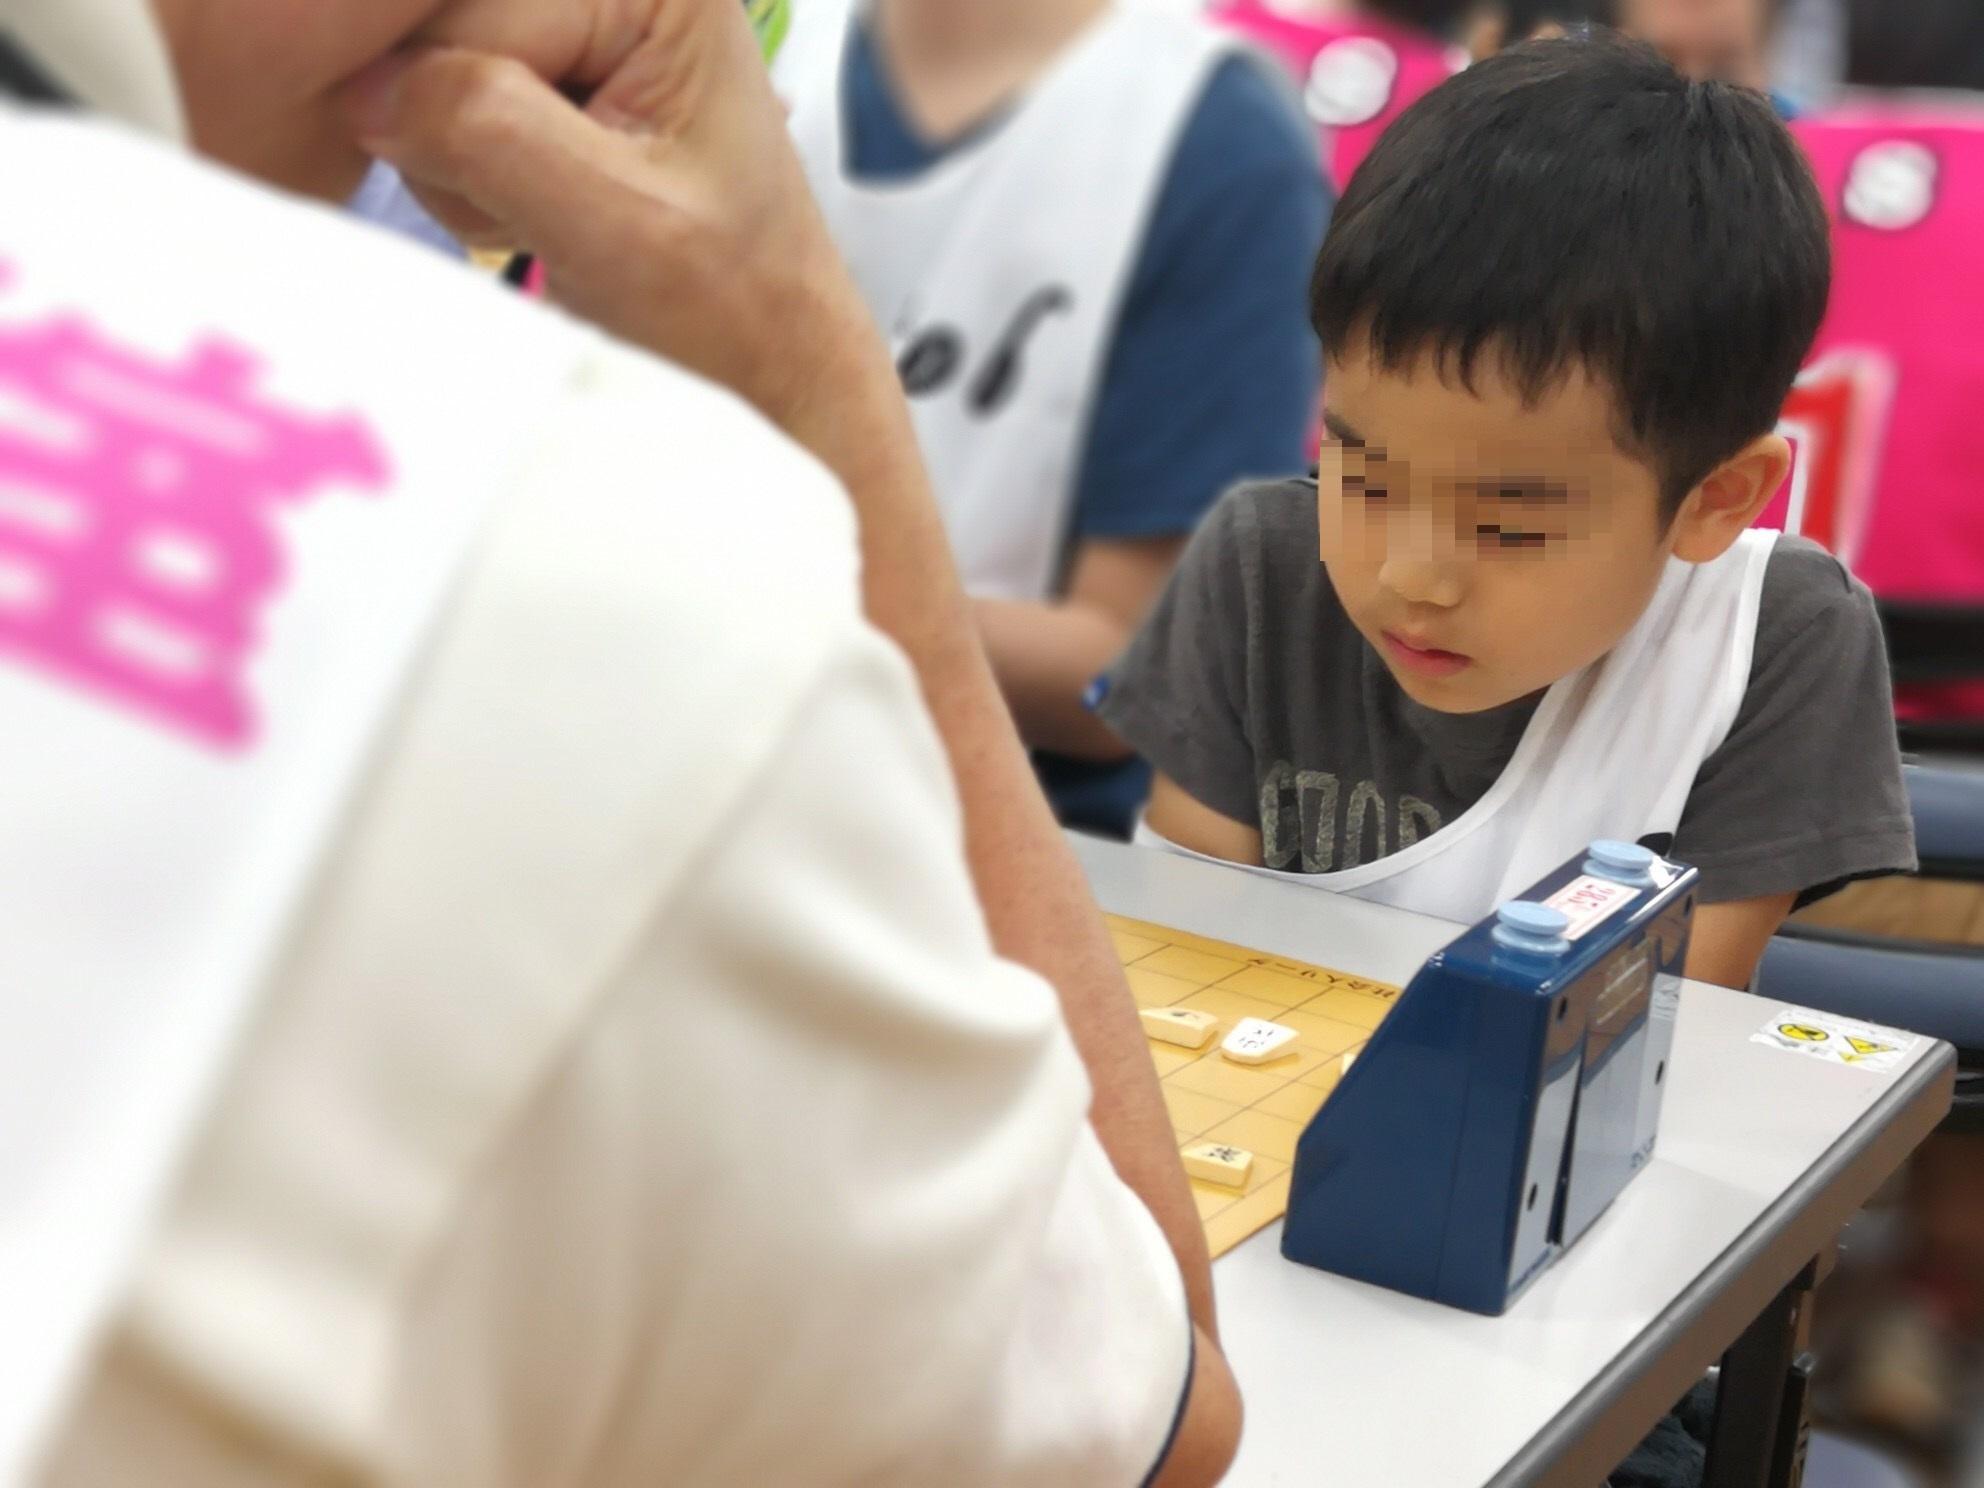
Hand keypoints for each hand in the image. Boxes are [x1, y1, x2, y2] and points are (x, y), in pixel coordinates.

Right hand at [340, 0, 885, 449]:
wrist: (763, 365)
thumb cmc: (730, 306)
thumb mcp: (618, 222)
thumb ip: (491, 130)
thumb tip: (366, 85)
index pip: (460, 8)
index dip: (457, 110)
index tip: (539, 192)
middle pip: (429, 31)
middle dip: (459, 136)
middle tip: (551, 211)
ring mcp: (570, 25)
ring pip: (418, 74)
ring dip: (462, 166)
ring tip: (557, 216)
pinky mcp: (543, 72)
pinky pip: (435, 106)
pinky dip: (468, 175)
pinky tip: (540, 209)